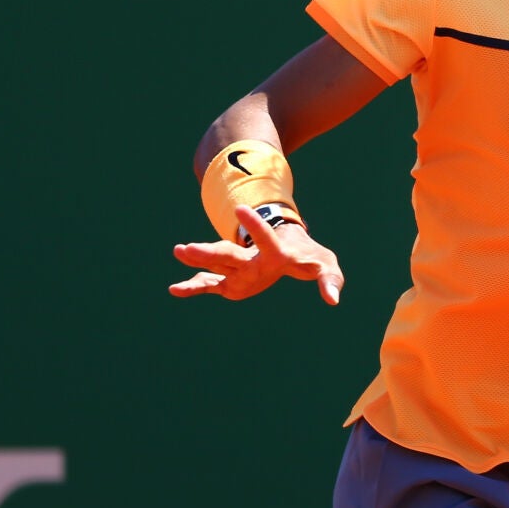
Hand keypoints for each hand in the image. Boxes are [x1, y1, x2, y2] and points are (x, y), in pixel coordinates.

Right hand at [170, 205, 344, 304]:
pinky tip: (175, 289)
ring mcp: (238, 268)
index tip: (240, 208)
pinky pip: (208, 285)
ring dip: (197, 260)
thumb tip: (333, 299)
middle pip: (229, 254)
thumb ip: (330, 279)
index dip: (255, 225)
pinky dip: (193, 288)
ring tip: (179, 251)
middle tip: (187, 248)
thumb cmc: (310, 257)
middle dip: (210, 252)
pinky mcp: (229, 282)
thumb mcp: (326, 266)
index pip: (265, 237)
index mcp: (276, 252)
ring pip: (214, 264)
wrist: (289, 249)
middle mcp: (252, 258)